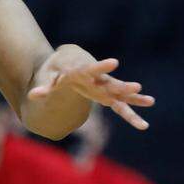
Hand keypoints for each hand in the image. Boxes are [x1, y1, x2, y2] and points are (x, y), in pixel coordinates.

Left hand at [28, 47, 154, 129]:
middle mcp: (97, 79)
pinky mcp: (107, 94)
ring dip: (133, 98)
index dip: (102, 66)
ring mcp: (104, 86)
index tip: (115, 62)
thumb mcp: (49, 76)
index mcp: (83, 71)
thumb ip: (45, 87)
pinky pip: (120, 105)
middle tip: (137, 86)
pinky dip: (131, 112)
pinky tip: (143, 124)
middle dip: (123, 86)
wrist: (69, 59)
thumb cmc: (57, 68)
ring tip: (150, 101)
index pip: (93, 68)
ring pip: (121, 93)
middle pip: (111, 82)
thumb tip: (33, 95)